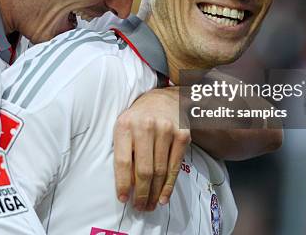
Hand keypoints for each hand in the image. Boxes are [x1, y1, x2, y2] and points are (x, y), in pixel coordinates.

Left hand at [113, 87, 190, 210]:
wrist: (162, 99)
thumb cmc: (138, 119)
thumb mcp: (123, 128)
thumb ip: (123, 152)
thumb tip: (127, 187)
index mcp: (125, 125)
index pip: (123, 161)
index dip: (123, 183)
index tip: (123, 199)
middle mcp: (146, 126)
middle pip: (144, 169)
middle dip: (141, 194)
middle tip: (139, 207)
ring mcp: (166, 130)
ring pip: (160, 171)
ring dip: (155, 193)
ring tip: (150, 205)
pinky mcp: (182, 135)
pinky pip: (175, 167)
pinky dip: (168, 186)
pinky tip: (163, 197)